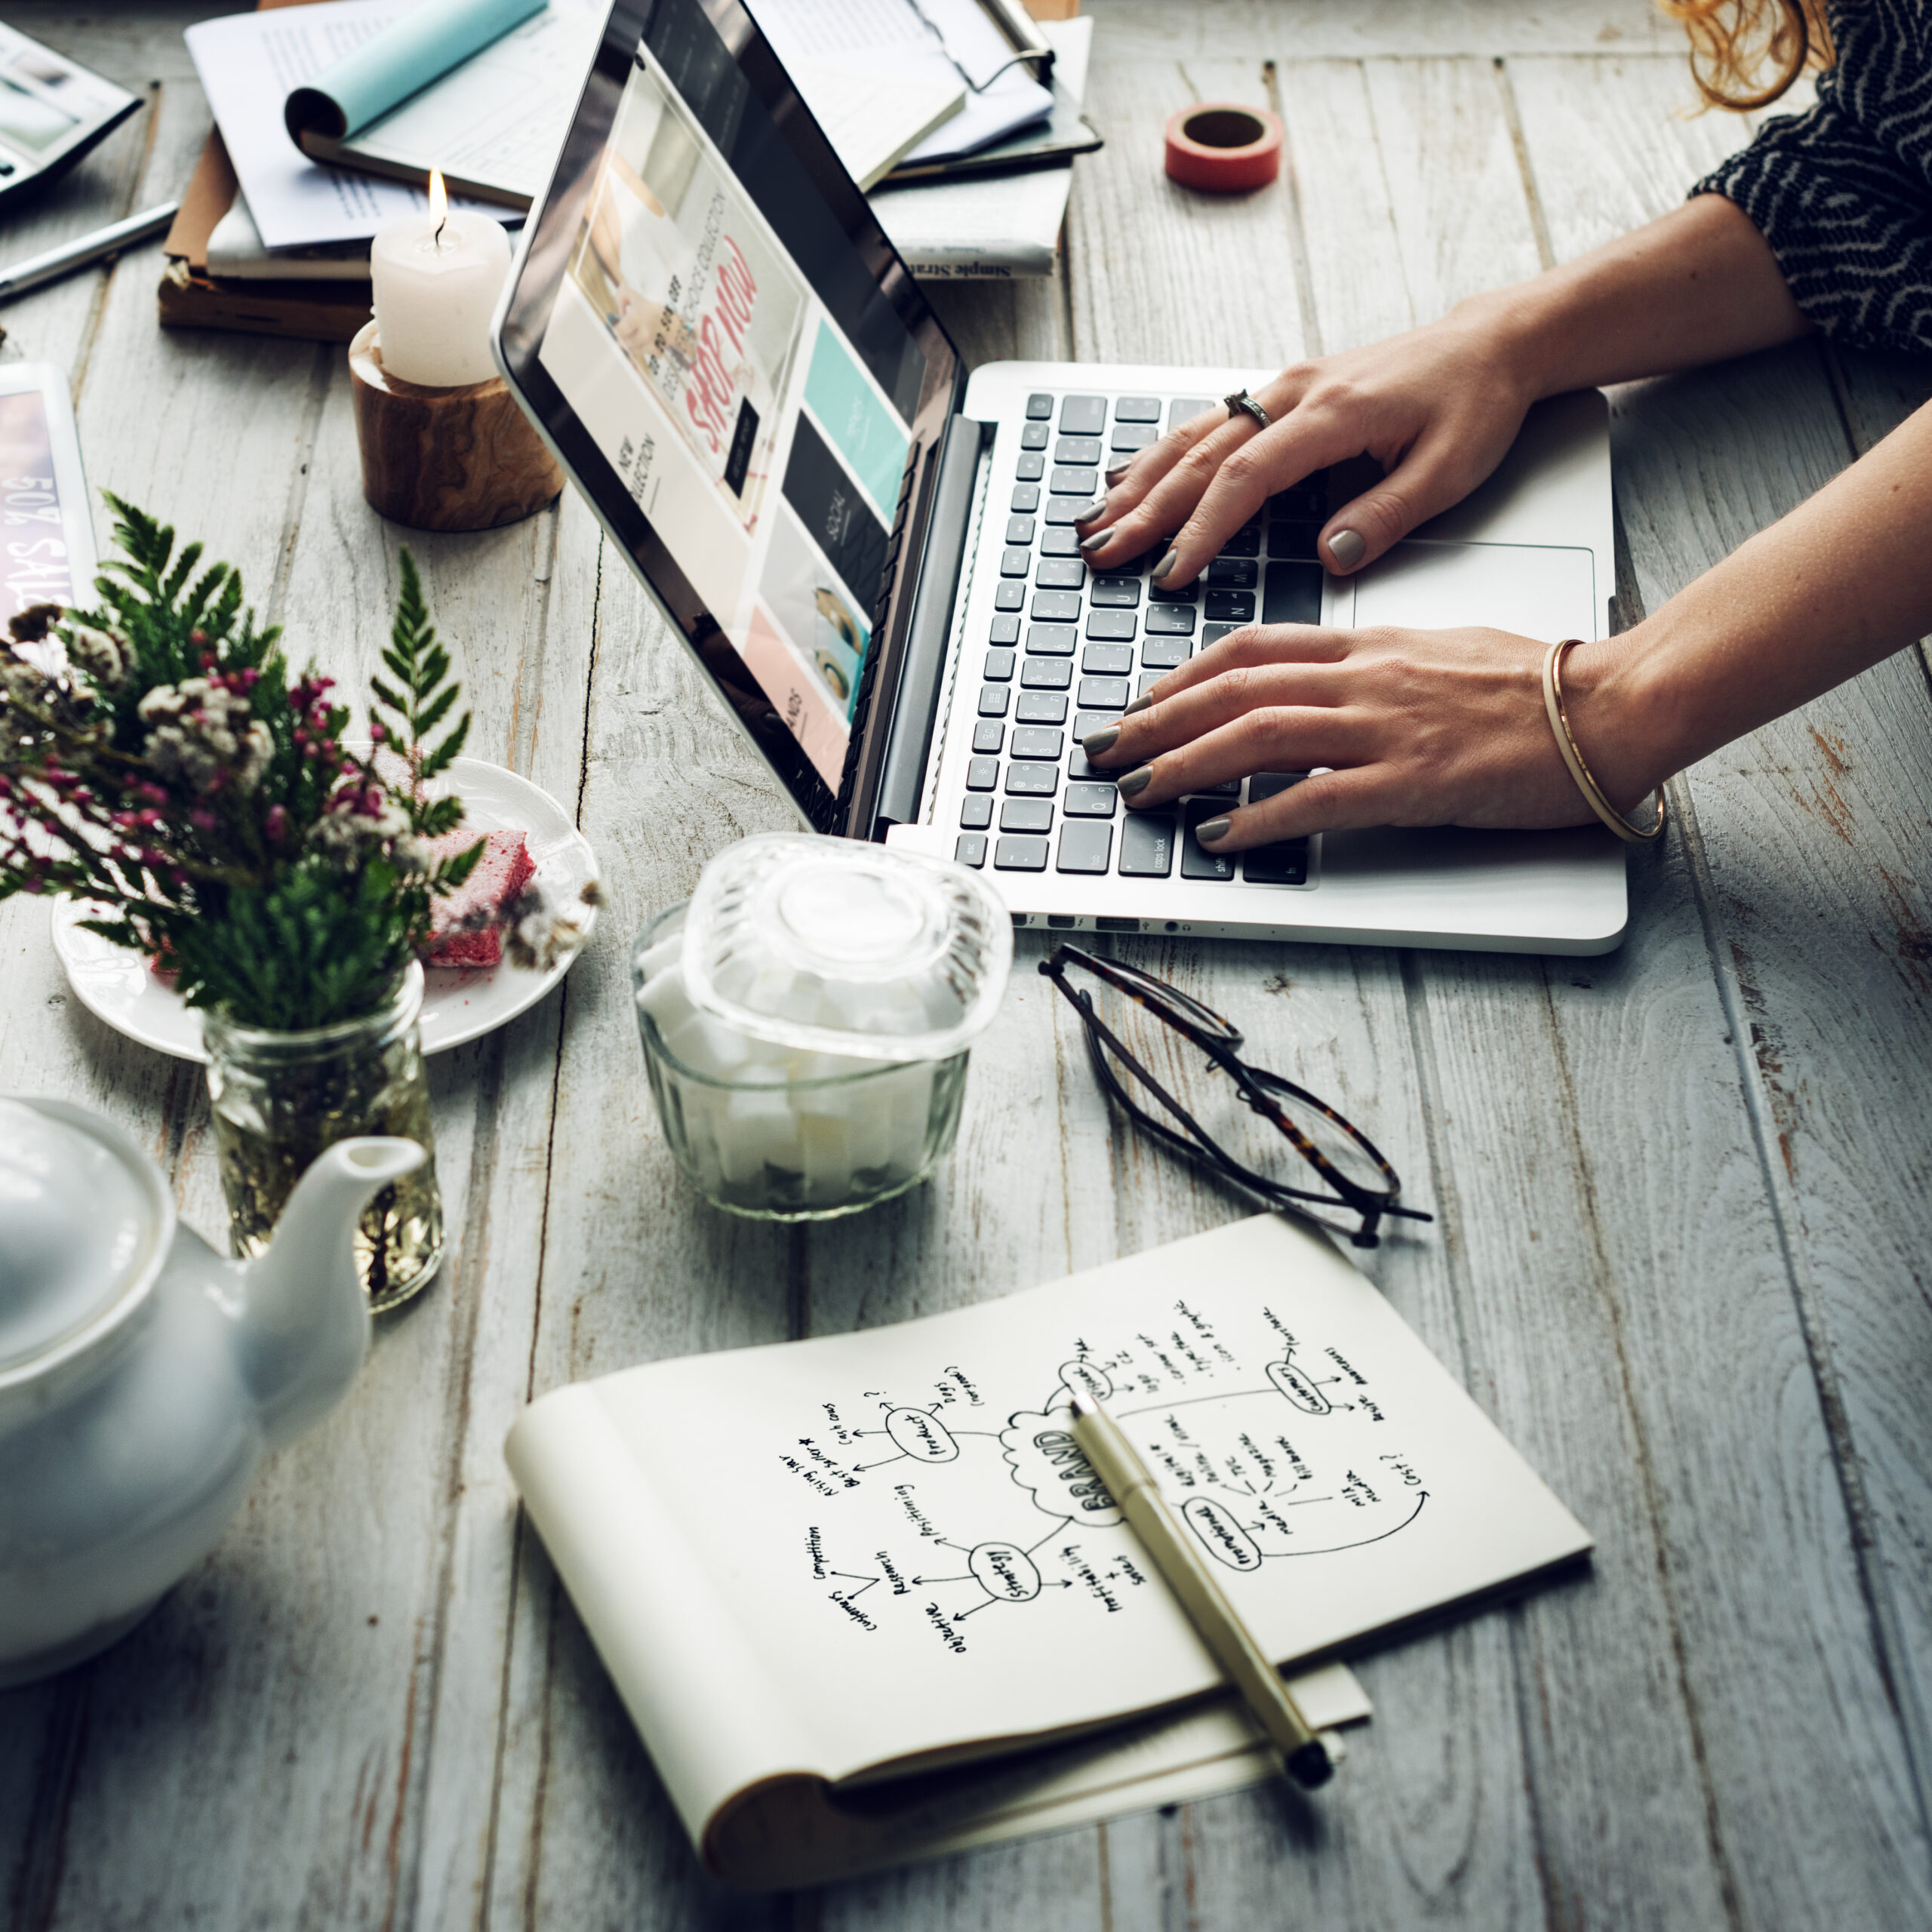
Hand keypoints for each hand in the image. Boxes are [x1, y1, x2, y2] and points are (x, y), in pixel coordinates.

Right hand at [1072, 311, 1537, 584]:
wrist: (1492, 343)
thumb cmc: (1475, 403)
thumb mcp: (1450, 470)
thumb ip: (1385, 516)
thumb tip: (1328, 557)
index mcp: (1332, 414)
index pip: (1246, 479)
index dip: (1201, 530)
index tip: (1170, 573)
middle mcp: (1296, 393)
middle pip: (1202, 457)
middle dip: (1146, 510)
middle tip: (1103, 552)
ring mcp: (1284, 387)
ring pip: (1194, 435)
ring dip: (1141, 481)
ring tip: (1097, 520)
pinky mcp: (1284, 391)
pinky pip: (1209, 422)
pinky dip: (1162, 452)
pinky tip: (1131, 475)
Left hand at [1080, 624, 1657, 847]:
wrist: (1609, 705)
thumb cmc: (1534, 684)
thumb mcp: (1437, 652)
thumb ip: (1374, 666)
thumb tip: (1326, 685)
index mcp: (1369, 646)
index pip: (1251, 648)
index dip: (1183, 675)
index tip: (1144, 701)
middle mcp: (1364, 679)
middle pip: (1234, 689)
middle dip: (1156, 722)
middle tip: (1106, 750)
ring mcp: (1385, 729)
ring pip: (1257, 735)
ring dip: (1185, 765)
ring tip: (1138, 791)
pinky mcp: (1412, 782)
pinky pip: (1315, 798)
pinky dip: (1258, 816)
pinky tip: (1219, 835)